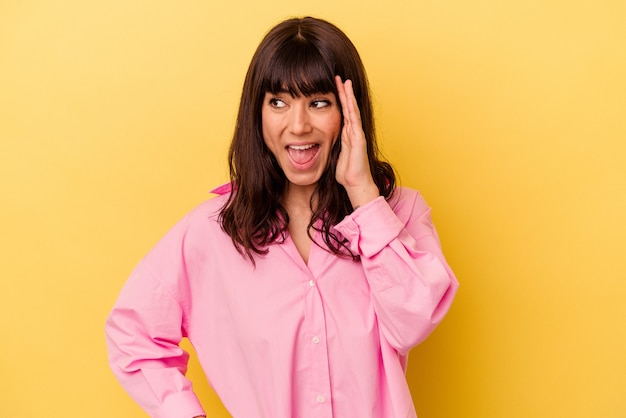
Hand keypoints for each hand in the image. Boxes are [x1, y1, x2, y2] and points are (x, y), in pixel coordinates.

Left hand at [334, 75, 379, 207]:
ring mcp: (357, 134)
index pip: (341, 112)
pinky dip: (352, 108)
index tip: (331, 86)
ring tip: (345, 81)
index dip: (338, 99)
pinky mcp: (359, 139)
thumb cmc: (346, 173)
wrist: (356, 184)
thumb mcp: (333, 155)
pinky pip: (354, 120)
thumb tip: (316, 144)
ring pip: (352, 110)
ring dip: (348, 95)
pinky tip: (349, 98)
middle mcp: (352, 131)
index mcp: (346, 134)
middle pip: (347, 107)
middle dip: (343, 92)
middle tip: (338, 77)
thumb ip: (328, 147)